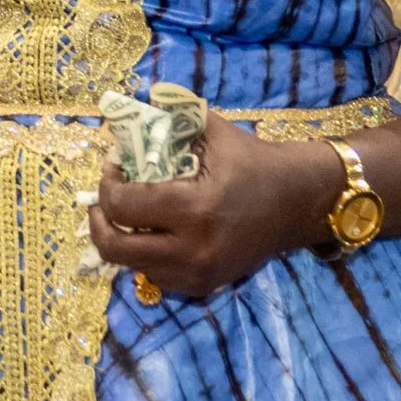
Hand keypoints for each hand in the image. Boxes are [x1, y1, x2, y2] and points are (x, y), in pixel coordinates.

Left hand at [88, 117, 345, 298]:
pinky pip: (155, 276)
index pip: (122, 205)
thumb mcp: (213, 132)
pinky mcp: (203, 286)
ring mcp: (197, 273)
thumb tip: (125, 114)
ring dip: (123, 239)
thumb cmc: (256, 161)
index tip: (112, 169)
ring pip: (131, 265)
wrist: (302, 201)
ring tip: (129, 215)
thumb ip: (168, 122)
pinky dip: (147, 255)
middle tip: (101, 204)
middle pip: (114, 247)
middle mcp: (192, 248)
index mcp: (194, 207)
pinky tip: (155, 234)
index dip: (107, 185)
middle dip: (98, 222)